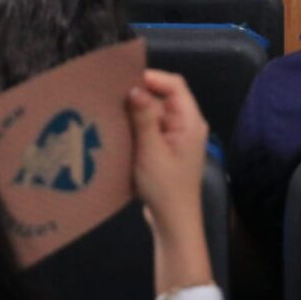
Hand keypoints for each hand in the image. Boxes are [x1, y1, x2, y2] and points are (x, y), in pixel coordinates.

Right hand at [127, 70, 213, 293]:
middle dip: (139, 96)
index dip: (151, 78)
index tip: (124, 79)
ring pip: (154, 113)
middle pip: (163, 98)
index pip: (175, 85)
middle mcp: (186, 125)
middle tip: (110, 95)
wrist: (173, 222)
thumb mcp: (151, 150)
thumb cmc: (165, 186)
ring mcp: (176, 138)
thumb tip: (134, 88)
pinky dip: (136, 127)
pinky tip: (117, 130)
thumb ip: (144, 117)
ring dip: (135, 113)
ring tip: (109, 111)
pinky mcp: (166, 149)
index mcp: (190, 121)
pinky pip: (151, 129)